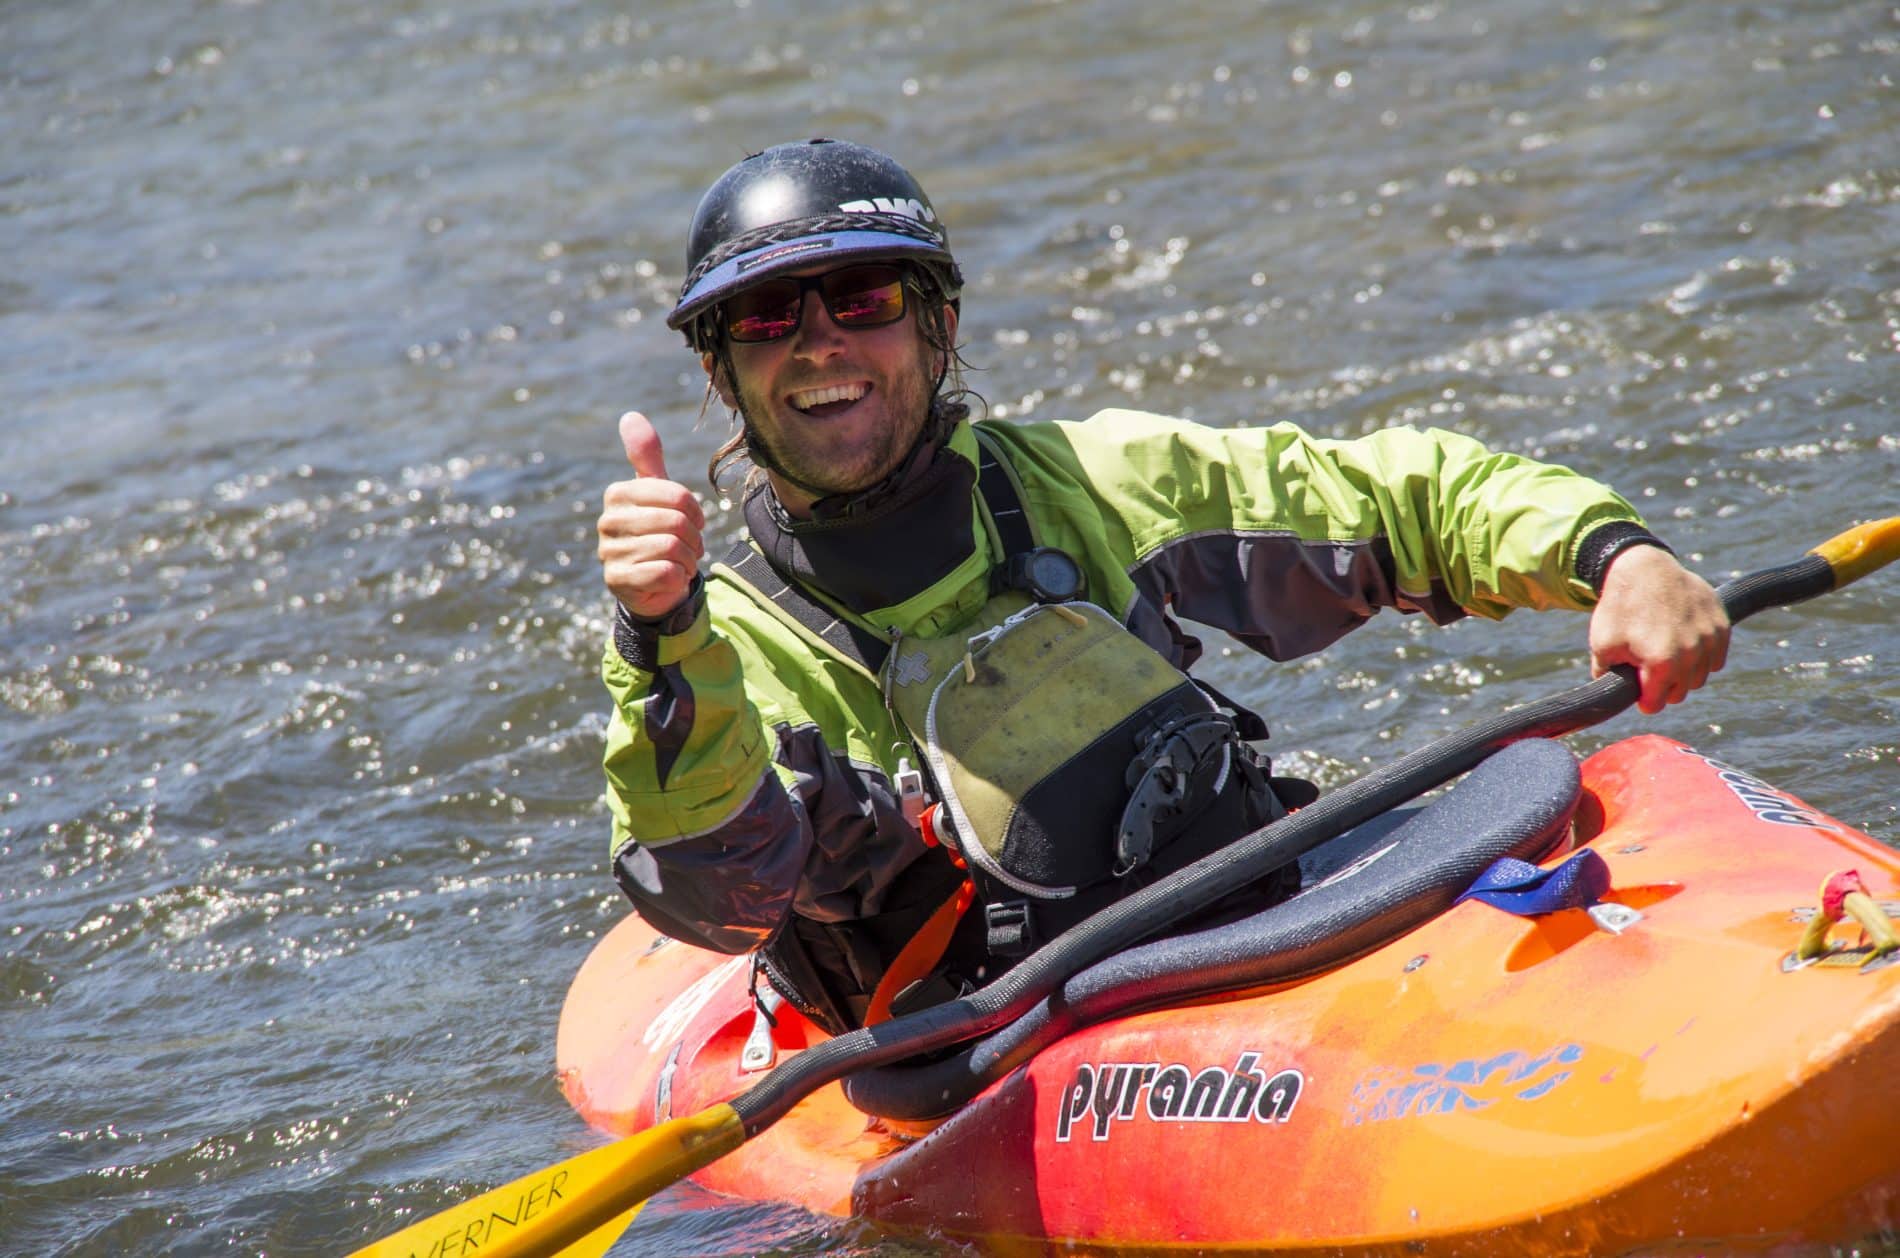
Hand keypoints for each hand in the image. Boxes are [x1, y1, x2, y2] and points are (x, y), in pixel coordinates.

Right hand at [597, 411, 705, 620]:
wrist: (651, 583)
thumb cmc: (657, 531)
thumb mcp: (656, 492)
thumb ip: (647, 457)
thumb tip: (630, 415)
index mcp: (618, 494)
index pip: (676, 496)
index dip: (695, 512)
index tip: (694, 521)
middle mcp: (607, 521)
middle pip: (676, 523)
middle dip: (693, 538)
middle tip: (689, 546)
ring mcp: (609, 552)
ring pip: (672, 549)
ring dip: (688, 559)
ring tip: (679, 561)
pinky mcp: (617, 581)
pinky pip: (666, 573)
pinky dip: (679, 577)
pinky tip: (670, 578)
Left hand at [1588, 545, 1729, 714]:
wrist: (1643, 568)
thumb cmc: (1620, 608)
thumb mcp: (1601, 645)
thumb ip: (1607, 676)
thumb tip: (1613, 694)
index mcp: (1662, 663)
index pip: (1656, 704)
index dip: (1643, 700)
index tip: (1638, 693)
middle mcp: (1692, 654)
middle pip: (1679, 693)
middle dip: (1662, 687)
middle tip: (1648, 671)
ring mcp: (1710, 639)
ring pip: (1699, 677)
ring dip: (1683, 673)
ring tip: (1664, 654)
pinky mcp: (1722, 626)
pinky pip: (1715, 659)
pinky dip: (1701, 658)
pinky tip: (1683, 646)